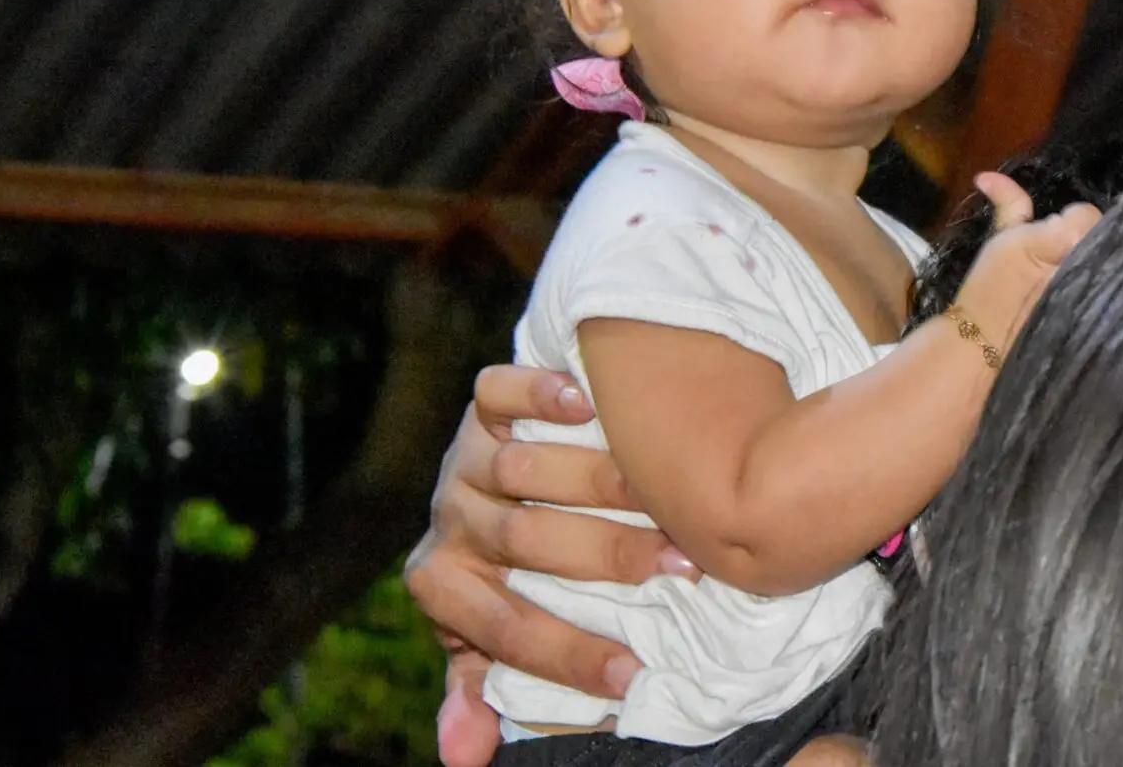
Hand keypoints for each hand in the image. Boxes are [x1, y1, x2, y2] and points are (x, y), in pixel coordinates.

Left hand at [406, 364, 700, 766]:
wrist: (489, 472)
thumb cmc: (508, 570)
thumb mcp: (491, 633)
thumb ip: (483, 685)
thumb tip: (464, 757)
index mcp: (442, 584)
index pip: (506, 629)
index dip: (570, 658)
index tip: (635, 676)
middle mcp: (448, 516)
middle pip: (523, 539)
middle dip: (607, 557)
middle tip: (680, 568)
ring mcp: (463, 455)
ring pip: (520, 464)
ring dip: (597, 479)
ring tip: (661, 494)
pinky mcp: (479, 404)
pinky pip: (498, 391)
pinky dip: (539, 393)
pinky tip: (589, 404)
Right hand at [952, 172, 1100, 354]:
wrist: (987, 340)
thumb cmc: (992, 285)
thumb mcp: (1002, 238)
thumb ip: (1010, 202)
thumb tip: (987, 175)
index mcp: (1068, 238)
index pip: (1087, 213)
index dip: (1070, 221)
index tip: (1052, 237)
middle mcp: (1090, 262)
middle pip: (1103, 235)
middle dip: (1086, 241)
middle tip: (1060, 257)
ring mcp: (1098, 291)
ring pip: (1112, 260)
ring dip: (1096, 264)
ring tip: (1067, 279)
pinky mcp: (1102, 315)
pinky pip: (1115, 288)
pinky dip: (1104, 288)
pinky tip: (1086, 296)